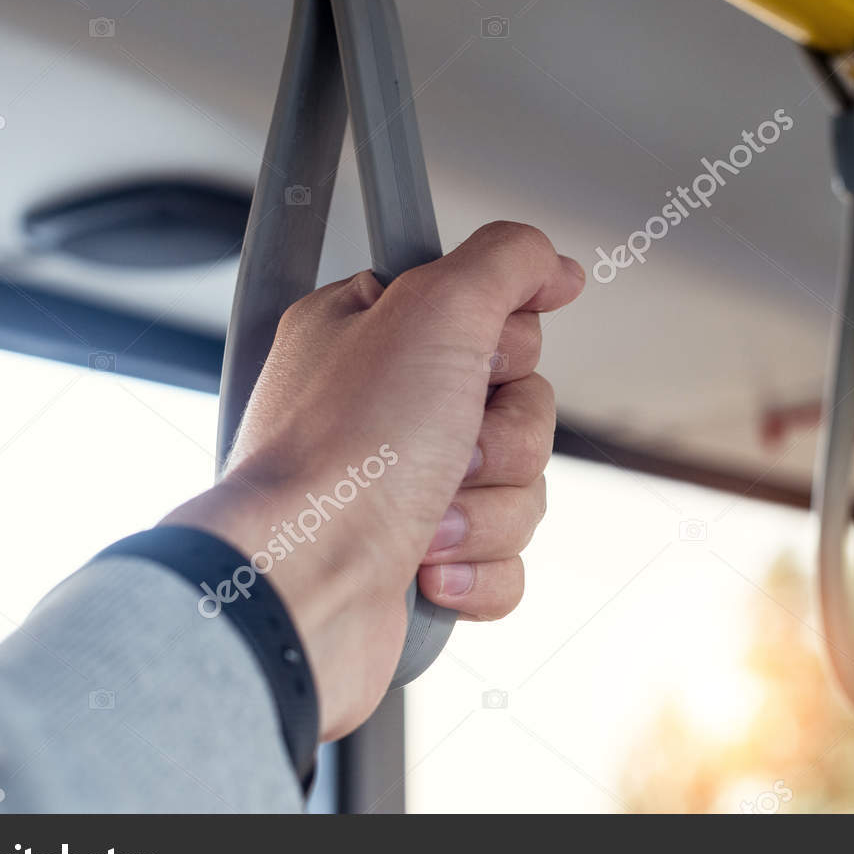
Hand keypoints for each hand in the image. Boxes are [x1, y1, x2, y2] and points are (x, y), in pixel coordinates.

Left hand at [165, 222, 584, 739]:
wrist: (302, 590)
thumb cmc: (343, 459)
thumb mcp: (433, 311)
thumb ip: (503, 262)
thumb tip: (552, 264)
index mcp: (368, 334)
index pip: (486, 313)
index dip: (501, 342)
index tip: (481, 358)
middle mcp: (382, 408)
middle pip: (520, 404)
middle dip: (502, 439)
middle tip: (449, 445)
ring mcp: (401, 490)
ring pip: (520, 486)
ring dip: (488, 509)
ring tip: (427, 519)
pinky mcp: (421, 563)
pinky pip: (506, 559)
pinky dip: (478, 568)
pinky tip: (427, 568)